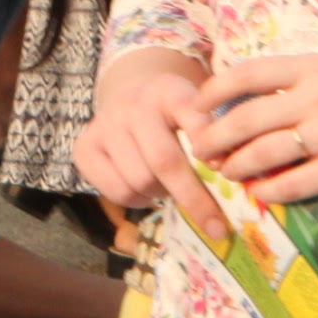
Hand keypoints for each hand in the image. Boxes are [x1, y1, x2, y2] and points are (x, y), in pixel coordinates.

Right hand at [69, 60, 228, 243]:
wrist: (129, 102)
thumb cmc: (173, 118)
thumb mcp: (197, 113)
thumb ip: (216, 137)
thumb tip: (232, 180)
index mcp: (168, 90)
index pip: (191, 113)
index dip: (207, 142)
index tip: (223, 169)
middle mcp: (132, 104)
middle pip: (164, 160)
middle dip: (194, 198)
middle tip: (216, 227)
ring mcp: (104, 125)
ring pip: (140, 181)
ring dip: (161, 194)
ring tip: (168, 187)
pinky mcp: (84, 148)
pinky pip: (117, 192)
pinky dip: (138, 201)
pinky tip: (146, 190)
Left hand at [188, 53, 317, 204]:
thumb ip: (303, 85)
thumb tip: (252, 108)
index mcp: (316, 66)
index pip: (247, 73)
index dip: (214, 92)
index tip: (197, 107)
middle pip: (245, 118)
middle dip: (213, 138)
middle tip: (199, 151)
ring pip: (262, 153)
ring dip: (235, 167)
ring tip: (226, 173)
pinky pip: (294, 183)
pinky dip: (269, 190)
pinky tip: (260, 194)